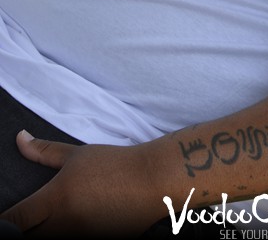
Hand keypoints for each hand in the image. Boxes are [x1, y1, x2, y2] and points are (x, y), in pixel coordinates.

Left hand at [0, 131, 163, 237]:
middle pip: (29, 237)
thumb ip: (45, 151)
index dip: (3, 224)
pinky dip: (70, 233)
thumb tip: (20, 138)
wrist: (152, 181)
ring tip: (60, 216)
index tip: (2, 223)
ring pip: (52, 239)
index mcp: (56, 199)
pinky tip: (81, 220)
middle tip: (29, 221)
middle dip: (24, 231)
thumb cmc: (115, 164)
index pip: (15, 221)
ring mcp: (81, 239)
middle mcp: (64, 225)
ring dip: (50, 230)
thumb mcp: (78, 154)